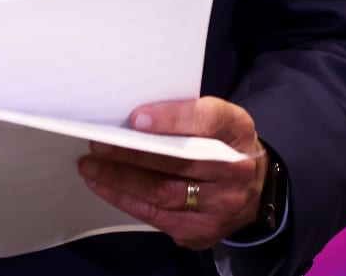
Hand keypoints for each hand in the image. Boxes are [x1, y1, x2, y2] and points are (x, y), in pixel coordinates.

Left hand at [77, 97, 266, 250]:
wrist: (254, 189)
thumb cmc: (222, 144)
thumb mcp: (217, 119)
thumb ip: (184, 114)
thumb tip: (130, 115)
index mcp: (237, 131)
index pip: (208, 121)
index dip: (172, 119)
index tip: (136, 118)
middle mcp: (235, 170)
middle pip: (180, 162)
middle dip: (133, 153)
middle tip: (99, 143)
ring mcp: (220, 205)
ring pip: (163, 193)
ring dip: (120, 179)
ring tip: (91, 166)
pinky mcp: (202, 230)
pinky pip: (157, 216)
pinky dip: (125, 199)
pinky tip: (104, 186)